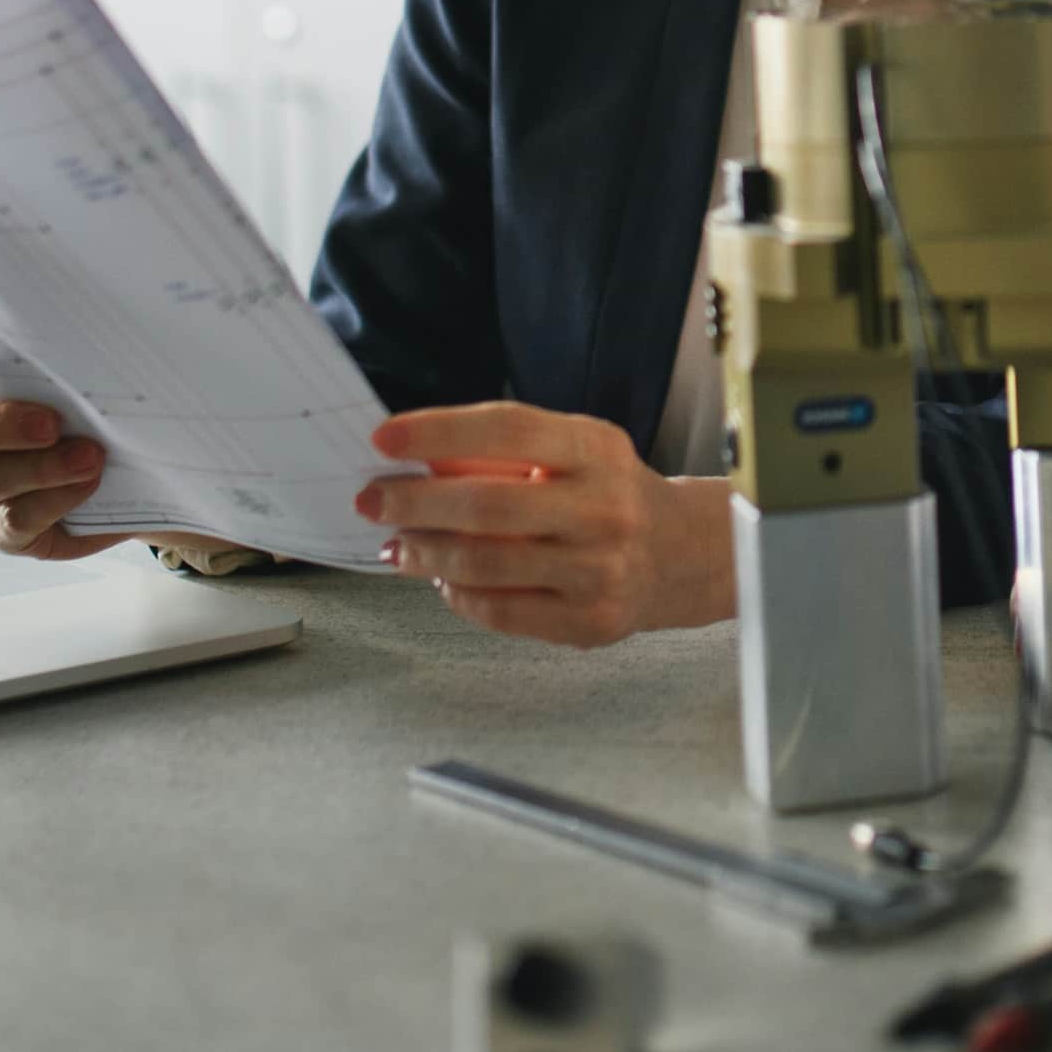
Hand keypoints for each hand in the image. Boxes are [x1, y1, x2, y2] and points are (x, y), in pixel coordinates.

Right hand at [0, 326, 241, 566]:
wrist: (136, 479)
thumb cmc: (107, 417)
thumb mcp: (96, 379)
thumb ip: (84, 353)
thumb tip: (126, 317)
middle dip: (2, 424)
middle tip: (51, 423)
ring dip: (42, 468)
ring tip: (91, 458)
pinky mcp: (5, 528)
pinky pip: (15, 521)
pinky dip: (53, 502)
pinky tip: (86, 487)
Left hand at [361, 403, 736, 648]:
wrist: (678, 554)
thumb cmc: (606, 492)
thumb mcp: (575, 450)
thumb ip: (509, 452)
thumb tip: (416, 462)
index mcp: (597, 450)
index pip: (509, 430)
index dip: (439, 431)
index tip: (385, 437)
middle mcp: (604, 509)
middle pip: (488, 505)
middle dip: (415, 503)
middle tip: (373, 500)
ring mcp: (599, 570)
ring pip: (486, 565)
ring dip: (426, 553)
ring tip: (399, 545)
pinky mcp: (590, 621)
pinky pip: (501, 612)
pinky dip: (459, 594)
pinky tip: (444, 580)